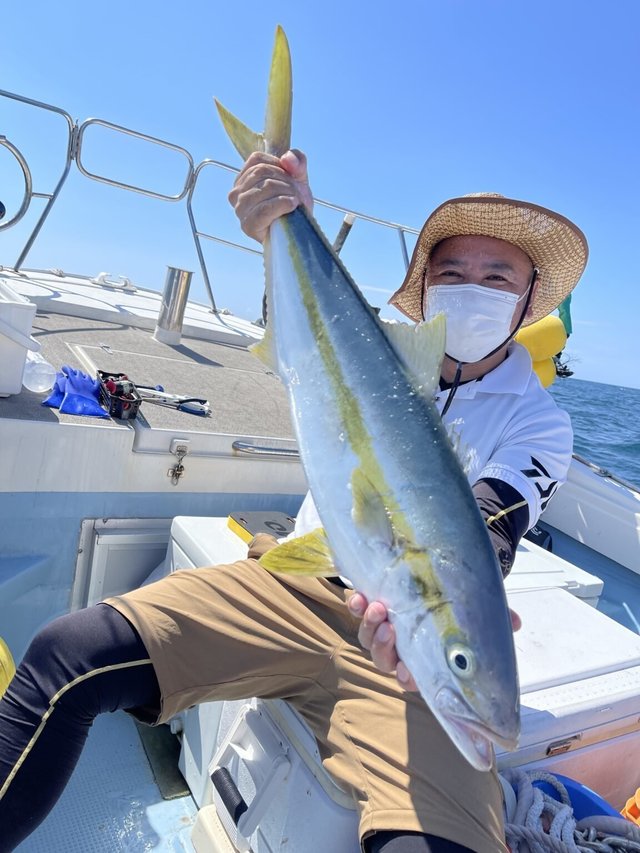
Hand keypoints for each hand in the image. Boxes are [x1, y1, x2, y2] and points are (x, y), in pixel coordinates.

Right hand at [58, 366, 108, 418]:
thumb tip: (58, 375)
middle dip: (75, 372)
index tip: (64, 368)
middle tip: (72, 374)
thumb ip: (59, 381)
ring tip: (81, 378)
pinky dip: (93, 381)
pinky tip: (92, 382)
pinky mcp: (95, 388)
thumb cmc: (70, 401)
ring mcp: (89, 383)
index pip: (69, 370)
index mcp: (72, 379)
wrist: (81, 407)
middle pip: (78, 372)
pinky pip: (95, 382)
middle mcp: (81, 379)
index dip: (66, 368)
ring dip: (83, 376)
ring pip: (86, 376)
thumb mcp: (61, 390)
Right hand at [228, 149, 312, 242]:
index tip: (289, 178)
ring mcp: (240, 210)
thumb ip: (296, 161)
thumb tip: (287, 158)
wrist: (298, 231)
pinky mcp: (248, 226)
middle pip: (262, 172)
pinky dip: (282, 205)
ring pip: (265, 187)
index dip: (279, 166)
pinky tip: (292, 206)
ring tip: (295, 202)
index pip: (257, 159)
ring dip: (287, 192)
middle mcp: (236, 193)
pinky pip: (264, 209)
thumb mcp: (298, 177)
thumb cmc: (294, 203)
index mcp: (243, 179)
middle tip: (297, 193)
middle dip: (285, 180)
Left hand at [348, 592, 521, 691]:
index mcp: (425, 656)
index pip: (413, 678)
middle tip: (390, 630)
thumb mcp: (476, 605)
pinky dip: (356, 605)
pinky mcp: (370, 603)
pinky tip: (359, 596)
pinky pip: (357, 610)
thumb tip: (516, 621)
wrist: (437, 565)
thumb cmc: (458, 595)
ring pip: (370, 638)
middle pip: (385, 660)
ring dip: (371, 626)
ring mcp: (383, 625)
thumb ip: (491, 617)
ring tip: (378, 607)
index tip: (408, 672)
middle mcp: (401, 645)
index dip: (409, 678)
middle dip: (385, 649)